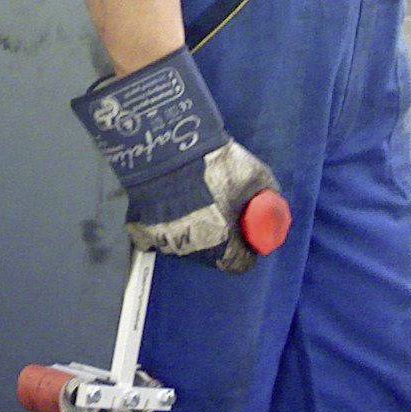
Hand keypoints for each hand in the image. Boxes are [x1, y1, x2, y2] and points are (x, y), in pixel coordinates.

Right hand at [73, 46, 280, 273]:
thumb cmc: (214, 163)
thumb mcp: (253, 175)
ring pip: (183, 246)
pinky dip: (163, 226)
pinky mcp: (139, 228)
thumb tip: (271, 208)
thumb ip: (265, 197)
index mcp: (221, 242)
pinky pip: (155, 236)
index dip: (247, 251)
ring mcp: (162, 240)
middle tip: (220, 214)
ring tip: (192, 206)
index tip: (246, 236)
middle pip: (211, 256)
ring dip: (191, 233)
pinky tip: (168, 206)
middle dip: (219, 240)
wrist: (164, 146)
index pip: (239, 265)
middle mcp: (191, 249)